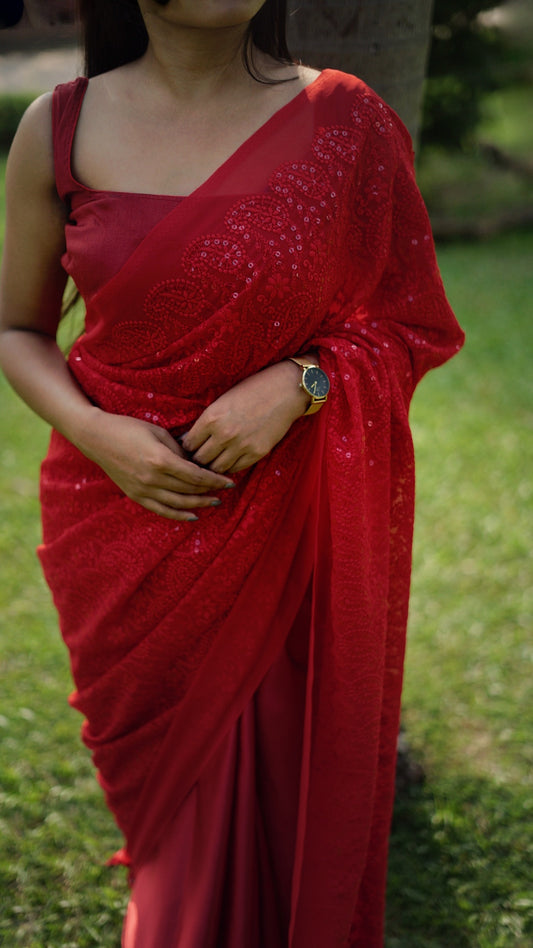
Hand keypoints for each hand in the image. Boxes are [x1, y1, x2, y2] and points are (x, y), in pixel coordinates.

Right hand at [76, 410, 234, 519]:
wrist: (97, 437)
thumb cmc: (129, 428)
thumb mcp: (159, 432)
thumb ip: (179, 450)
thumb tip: (196, 463)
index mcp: (160, 460)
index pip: (195, 476)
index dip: (215, 480)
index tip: (229, 481)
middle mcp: (152, 478)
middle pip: (189, 491)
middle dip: (210, 491)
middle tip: (226, 490)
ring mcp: (143, 489)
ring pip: (178, 504)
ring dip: (199, 505)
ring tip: (214, 502)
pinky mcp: (136, 496)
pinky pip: (161, 510)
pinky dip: (179, 516)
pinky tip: (193, 516)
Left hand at [180, 360, 310, 473]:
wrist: (284, 391)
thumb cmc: (251, 390)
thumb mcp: (222, 401)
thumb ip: (206, 421)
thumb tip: (188, 439)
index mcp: (211, 418)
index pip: (188, 444)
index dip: (186, 448)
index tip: (188, 448)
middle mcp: (224, 434)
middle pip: (200, 460)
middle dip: (196, 460)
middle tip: (198, 459)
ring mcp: (241, 445)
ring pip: (216, 468)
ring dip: (212, 466)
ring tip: (212, 462)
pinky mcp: (256, 453)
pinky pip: (235, 469)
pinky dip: (229, 467)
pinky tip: (228, 460)